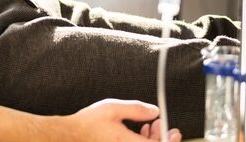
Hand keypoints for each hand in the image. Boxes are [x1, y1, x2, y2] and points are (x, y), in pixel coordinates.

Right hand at [63, 99, 180, 141]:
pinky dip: (139, 141)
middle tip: (162, 125)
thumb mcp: (113, 108)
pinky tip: (139, 131)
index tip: (175, 132)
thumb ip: (136, 109)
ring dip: (150, 139)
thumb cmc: (88, 123)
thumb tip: (155, 111)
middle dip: (161, 137)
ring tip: (150, 125)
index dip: (169, 140)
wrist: (70, 135)